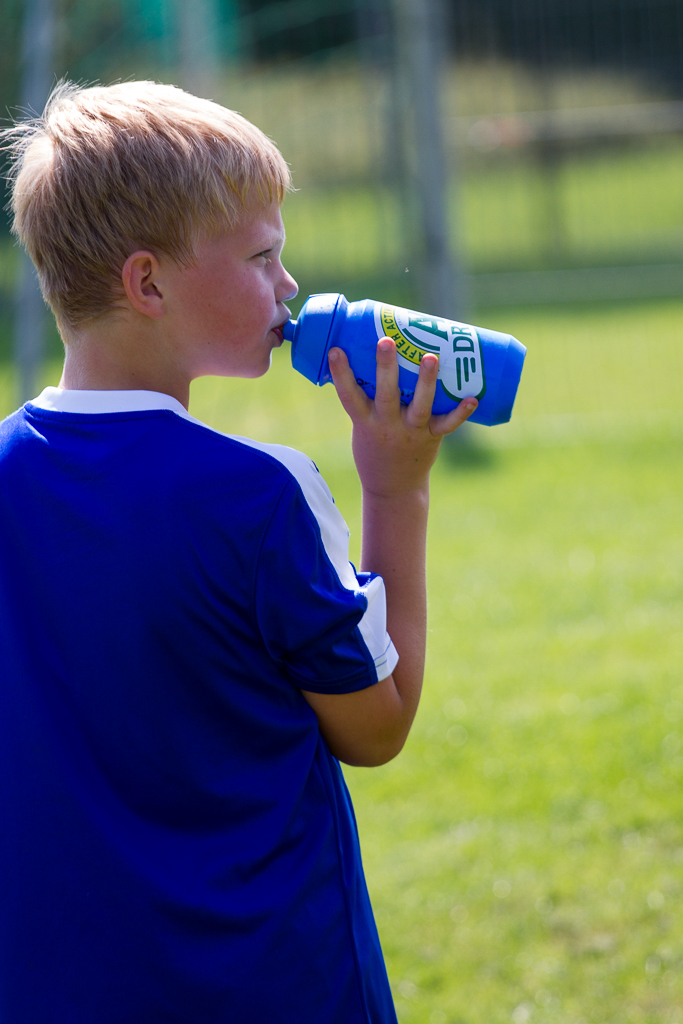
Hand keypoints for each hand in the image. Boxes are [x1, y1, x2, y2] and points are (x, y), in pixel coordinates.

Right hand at [328, 337, 477, 498]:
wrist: (392, 488)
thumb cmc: (375, 448)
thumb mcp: (363, 426)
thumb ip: (369, 398)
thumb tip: (370, 355)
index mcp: (365, 422)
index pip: (349, 395)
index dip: (341, 373)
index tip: (336, 350)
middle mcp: (388, 426)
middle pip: (386, 394)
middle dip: (385, 367)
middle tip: (386, 341)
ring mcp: (411, 432)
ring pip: (419, 406)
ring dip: (426, 381)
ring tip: (430, 357)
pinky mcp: (431, 438)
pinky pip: (448, 425)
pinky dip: (461, 413)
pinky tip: (473, 398)